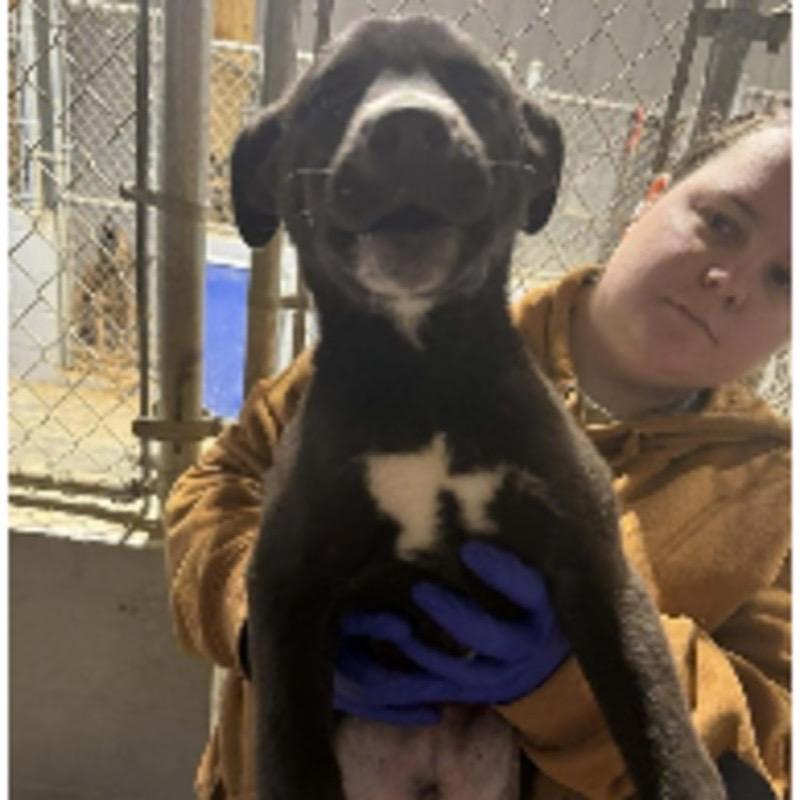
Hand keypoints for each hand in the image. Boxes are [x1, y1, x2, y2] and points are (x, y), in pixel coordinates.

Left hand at [333, 540, 569, 724]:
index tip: (468, 548)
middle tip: (420, 590)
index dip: (501, 573)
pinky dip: (412, 674)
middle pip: (493, 639)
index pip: (529, 590)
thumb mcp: (530, 567)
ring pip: (462, 672)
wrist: (537, 652)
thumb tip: (469, 485)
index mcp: (542, 608)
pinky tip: (389, 649)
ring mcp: (497, 676)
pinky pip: (438, 690)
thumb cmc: (522, 591)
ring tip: (395, 625)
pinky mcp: (469, 692)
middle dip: (455, 616)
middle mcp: (523, 646)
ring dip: (426, 650)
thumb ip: (508, 540)